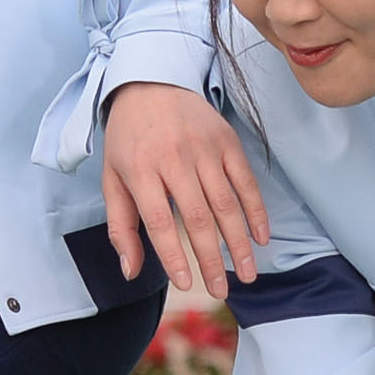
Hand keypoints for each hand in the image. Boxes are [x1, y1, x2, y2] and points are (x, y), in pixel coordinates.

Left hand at [99, 81, 265, 294]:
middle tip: (221, 291)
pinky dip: (256, 211)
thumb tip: (131, 271)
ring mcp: (204, 148)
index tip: (186, 284)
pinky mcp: (226, 140)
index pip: (161, 222)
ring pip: (226, 204)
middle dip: (211, 259)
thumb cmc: (128, 139)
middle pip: (198, 217)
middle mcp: (174, 158)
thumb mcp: (112, 180)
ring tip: (246, 274)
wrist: (150, 82)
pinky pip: (246, 181)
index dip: (175, 256)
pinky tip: (261, 237)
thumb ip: (121, 227)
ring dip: (239, 243)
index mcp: (140, 170)